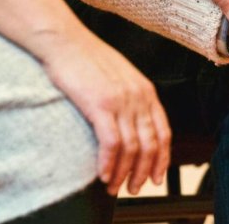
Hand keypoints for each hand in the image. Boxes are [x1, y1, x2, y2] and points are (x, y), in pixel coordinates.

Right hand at [27, 28, 171, 195]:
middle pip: (150, 145)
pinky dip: (109, 163)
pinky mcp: (100, 104)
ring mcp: (121, 100)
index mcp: (146, 91)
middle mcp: (139, 97)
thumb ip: (130, 98)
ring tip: (114, 187)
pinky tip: (103, 175)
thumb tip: (131, 124)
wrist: (65, 40)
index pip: (163, 132)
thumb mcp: (119, 77)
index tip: (155, 177)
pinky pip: (111, 143)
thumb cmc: (86, 59)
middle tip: (133, 189)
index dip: (162, 159)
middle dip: (143, 172)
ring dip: (124, 173)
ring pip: (132, 148)